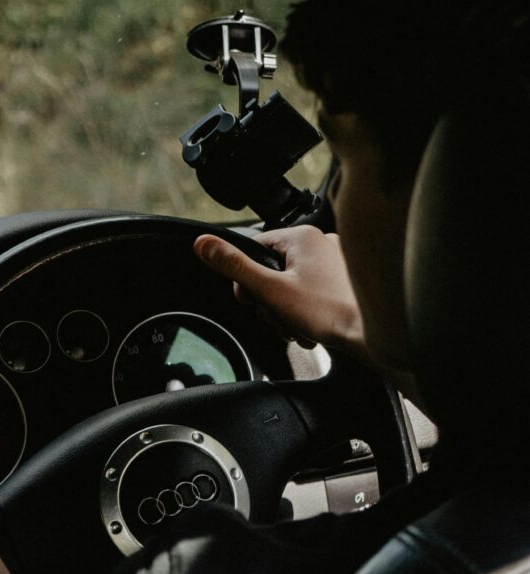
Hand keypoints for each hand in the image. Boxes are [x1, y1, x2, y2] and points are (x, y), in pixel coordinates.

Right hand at [194, 227, 366, 360]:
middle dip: (269, 301)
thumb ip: (234, 266)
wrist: (370, 336)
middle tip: (278, 317)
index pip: (256, 249)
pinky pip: (312, 292)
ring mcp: (336, 262)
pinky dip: (305, 312)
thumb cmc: (327, 313)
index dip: (246, 278)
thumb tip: (203, 244)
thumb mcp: (269, 290)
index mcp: (302, 237)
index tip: (252, 299)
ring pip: (291, 284)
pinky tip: (310, 327)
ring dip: (286, 311)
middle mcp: (322, 242)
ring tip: (297, 326)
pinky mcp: (344, 282)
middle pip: (273, 270)